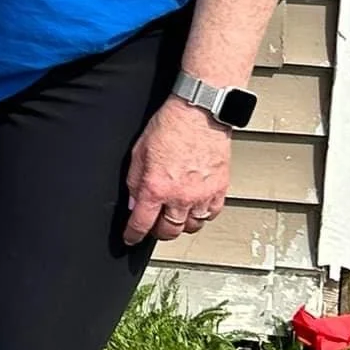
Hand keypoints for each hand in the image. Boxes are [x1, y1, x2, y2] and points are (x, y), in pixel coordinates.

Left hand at [123, 95, 232, 245]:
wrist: (199, 112)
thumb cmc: (169, 125)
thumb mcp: (139, 152)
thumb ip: (134, 180)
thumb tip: (132, 202)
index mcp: (156, 187)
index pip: (142, 223)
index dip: (133, 234)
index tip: (130, 238)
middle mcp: (180, 196)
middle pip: (169, 230)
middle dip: (158, 232)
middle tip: (153, 225)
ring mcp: (202, 194)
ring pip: (192, 226)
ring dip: (181, 224)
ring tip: (174, 215)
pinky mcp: (219, 188)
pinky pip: (212, 214)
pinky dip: (203, 215)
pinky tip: (196, 208)